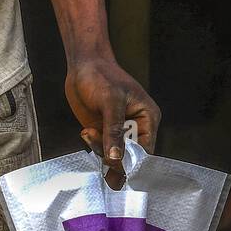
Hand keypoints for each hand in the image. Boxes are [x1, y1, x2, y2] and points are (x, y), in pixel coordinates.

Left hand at [65, 57, 160, 178]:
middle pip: (129, 157)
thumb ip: (113, 130)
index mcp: (147, 118)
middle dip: (112, 155)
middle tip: (95, 138)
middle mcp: (136, 128)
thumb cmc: (101, 76)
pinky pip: (101, 150)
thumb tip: (115, 157)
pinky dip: (93, 146)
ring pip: (113, 156)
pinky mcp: (104, 133)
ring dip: (99, 149)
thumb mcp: (110, 101)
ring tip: (88, 131)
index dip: (132, 161)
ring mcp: (119, 132)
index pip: (145, 151)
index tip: (116, 163)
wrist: (83, 67)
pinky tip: (86, 132)